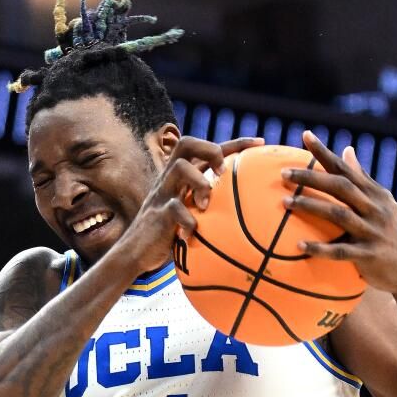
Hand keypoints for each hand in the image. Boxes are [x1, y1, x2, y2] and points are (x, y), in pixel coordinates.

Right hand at [118, 136, 262, 274]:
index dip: (234, 143)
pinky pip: (174, 208)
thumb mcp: (191, 215)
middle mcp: (170, 180)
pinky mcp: (157, 215)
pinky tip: (192, 233)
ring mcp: (162, 195)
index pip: (207, 150)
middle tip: (222, 172)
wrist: (135, 253)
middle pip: (187, 143)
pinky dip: (188, 220)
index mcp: (181, 178)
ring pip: (180, 168)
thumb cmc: (169, 235)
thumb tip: (250, 213)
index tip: (260, 143)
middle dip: (210, 150)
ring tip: (206, 204)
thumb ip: (210, 207)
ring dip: (200, 182)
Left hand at [283, 130, 396, 298]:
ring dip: (311, 207)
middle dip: (311, 178)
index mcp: (375, 194)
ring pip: (338, 215)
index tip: (304, 135)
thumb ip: (362, 178)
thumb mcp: (382, 202)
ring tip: (285, 202)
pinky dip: (320, 248)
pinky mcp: (369, 255)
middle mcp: (375, 209)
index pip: (346, 169)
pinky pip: (341, 251)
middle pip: (340, 187)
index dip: (325, 153)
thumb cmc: (389, 232)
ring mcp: (373, 232)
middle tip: (284, 173)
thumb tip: (346, 149)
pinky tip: (298, 245)